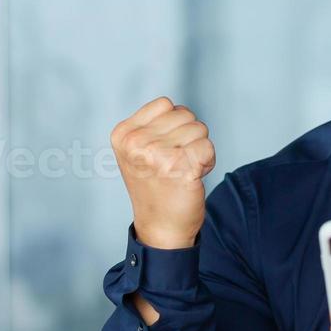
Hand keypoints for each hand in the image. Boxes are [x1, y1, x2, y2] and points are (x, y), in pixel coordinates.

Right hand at [111, 96, 215, 249]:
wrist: (160, 227)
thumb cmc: (154, 186)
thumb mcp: (137, 152)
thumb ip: (150, 126)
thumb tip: (177, 108)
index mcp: (123, 134)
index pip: (165, 104)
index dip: (174, 124)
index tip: (165, 149)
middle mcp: (135, 143)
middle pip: (185, 114)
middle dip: (189, 137)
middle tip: (175, 164)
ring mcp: (156, 155)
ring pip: (199, 128)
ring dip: (199, 149)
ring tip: (183, 170)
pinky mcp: (179, 168)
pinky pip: (208, 147)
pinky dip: (208, 161)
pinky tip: (194, 176)